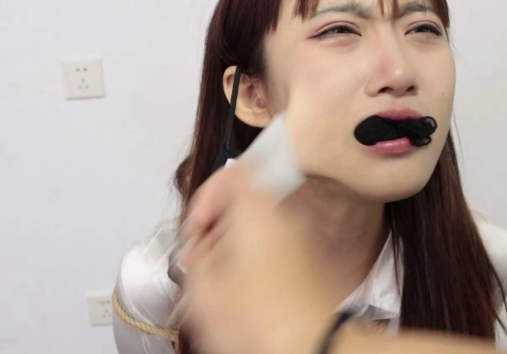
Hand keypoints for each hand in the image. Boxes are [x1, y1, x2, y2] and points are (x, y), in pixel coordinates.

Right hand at [180, 164, 337, 353]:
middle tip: (206, 258)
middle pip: (244, 202)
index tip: (198, 227)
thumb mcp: (204, 291)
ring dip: (234, 247)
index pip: (233, 170)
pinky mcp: (306, 260)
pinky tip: (244, 293)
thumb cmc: (264, 321)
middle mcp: (283, 217)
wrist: (313, 346)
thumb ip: (193, 258)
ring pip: (257, 227)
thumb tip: (196, 249)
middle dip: (218, 227)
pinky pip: (272, 247)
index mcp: (256, 211)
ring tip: (223, 282)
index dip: (207, 194)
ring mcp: (299, 238)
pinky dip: (254, 261)